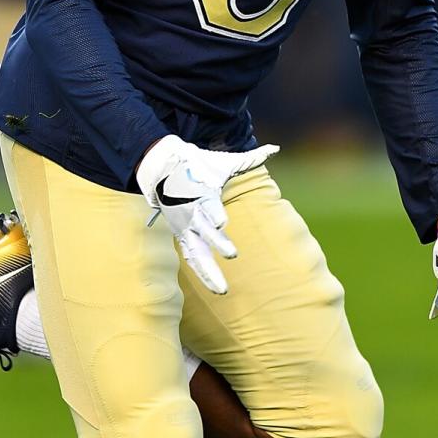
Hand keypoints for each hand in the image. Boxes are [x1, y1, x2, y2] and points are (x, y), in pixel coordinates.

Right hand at [136, 134, 278, 294]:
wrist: (162, 169)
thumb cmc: (198, 166)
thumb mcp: (222, 162)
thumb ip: (250, 159)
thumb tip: (275, 147)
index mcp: (201, 194)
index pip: (208, 206)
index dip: (214, 214)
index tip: (222, 222)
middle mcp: (192, 213)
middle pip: (203, 232)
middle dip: (216, 242)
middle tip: (232, 254)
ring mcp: (185, 227)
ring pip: (196, 253)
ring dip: (209, 271)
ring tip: (223, 290)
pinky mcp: (181, 235)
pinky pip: (192, 257)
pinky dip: (202, 272)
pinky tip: (215, 288)